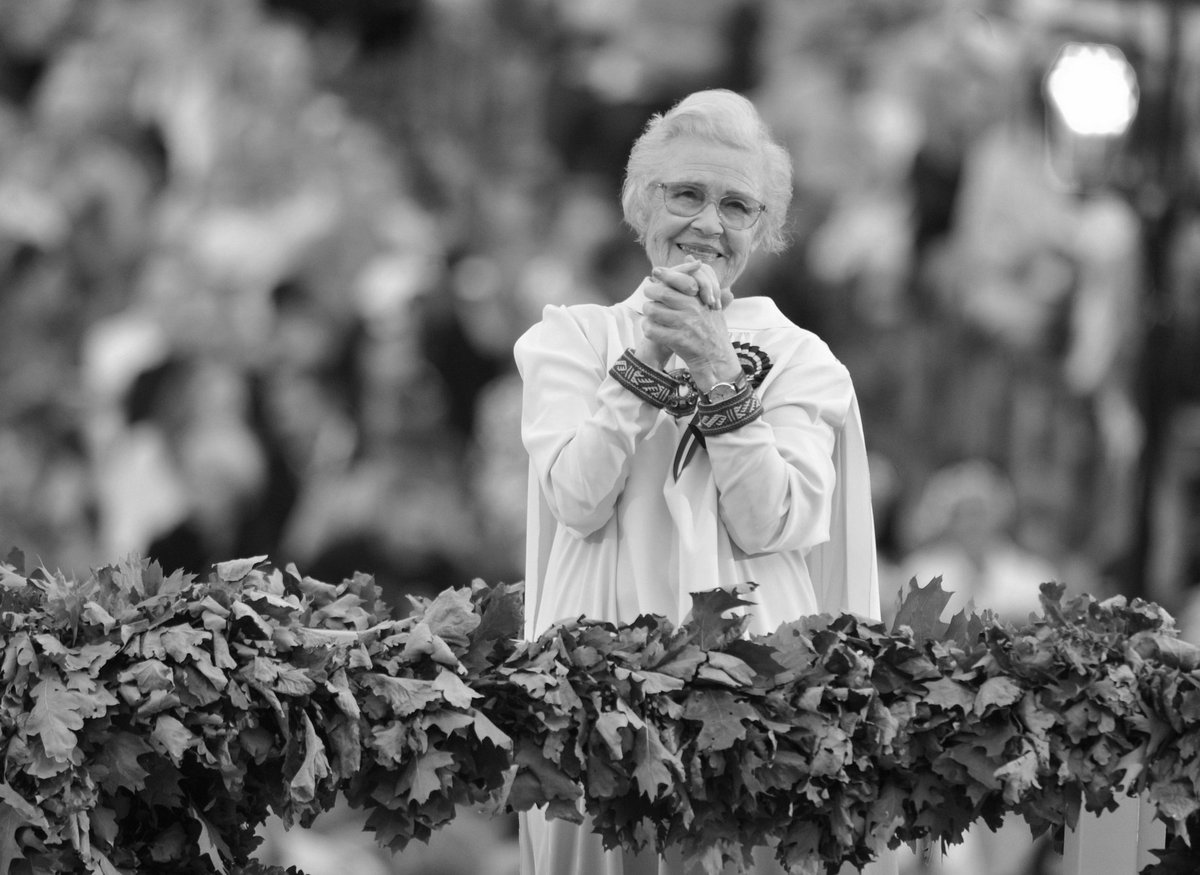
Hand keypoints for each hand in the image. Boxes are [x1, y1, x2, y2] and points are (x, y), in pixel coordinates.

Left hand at [638, 259, 739, 385]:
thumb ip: (702, 282)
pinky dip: (648, 329)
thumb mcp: (712, 305)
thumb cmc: (713, 332)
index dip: (664, 275)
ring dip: (648, 313)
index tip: (655, 273)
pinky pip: (652, 329)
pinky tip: (652, 330)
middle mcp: (694, 309)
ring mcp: (685, 324)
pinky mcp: (678, 340)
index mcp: (701, 298)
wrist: (717, 362)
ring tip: (651, 316)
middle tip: (649, 297)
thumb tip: (690, 259)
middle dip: (650, 293)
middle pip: (661, 293)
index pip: (679, 279)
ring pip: (653, 310)